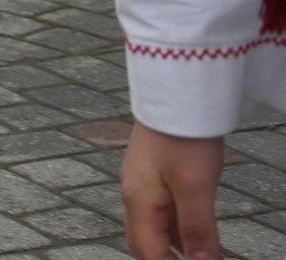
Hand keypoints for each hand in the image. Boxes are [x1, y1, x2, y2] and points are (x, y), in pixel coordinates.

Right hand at [122, 123, 224, 258]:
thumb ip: (197, 230)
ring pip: (154, 227)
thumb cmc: (182, 138)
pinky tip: (196, 229)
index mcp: (138, 203)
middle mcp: (134, 195)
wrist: (176, 94)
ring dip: (175, 246)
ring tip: (203, 253)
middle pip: (144, 243)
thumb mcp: (196, 188)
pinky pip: (162, 211)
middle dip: (165, 259)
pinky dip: (178, 228)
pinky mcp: (154, 172)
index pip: (148, 253)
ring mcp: (143, 183)